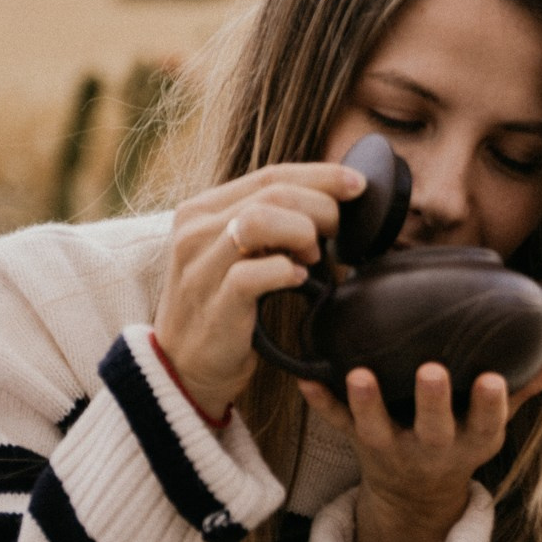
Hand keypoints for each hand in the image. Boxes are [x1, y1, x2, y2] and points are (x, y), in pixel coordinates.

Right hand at [153, 162, 365, 419]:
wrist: (183, 367)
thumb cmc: (223, 305)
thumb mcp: (238, 254)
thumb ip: (270, 224)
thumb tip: (331, 203)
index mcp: (203, 210)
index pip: (271, 174)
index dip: (322, 176)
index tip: (358, 185)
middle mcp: (195, 230)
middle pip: (274, 193)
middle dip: (321, 208)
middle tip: (337, 234)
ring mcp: (200, 266)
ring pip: (260, 221)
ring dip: (302, 234)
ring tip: (312, 259)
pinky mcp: (213, 303)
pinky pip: (253, 274)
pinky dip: (285, 273)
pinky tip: (298, 282)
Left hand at [300, 343, 541, 541]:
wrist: (415, 494)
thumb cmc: (461, 440)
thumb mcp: (495, 424)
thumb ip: (527, 386)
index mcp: (471, 440)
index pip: (488, 425)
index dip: (492, 404)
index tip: (493, 379)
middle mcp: (433, 447)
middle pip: (434, 428)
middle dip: (432, 401)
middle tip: (431, 370)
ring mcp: (392, 446)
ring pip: (377, 427)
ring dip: (367, 402)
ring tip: (359, 374)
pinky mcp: (359, 441)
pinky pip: (336, 423)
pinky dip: (320, 402)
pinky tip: (304, 376)